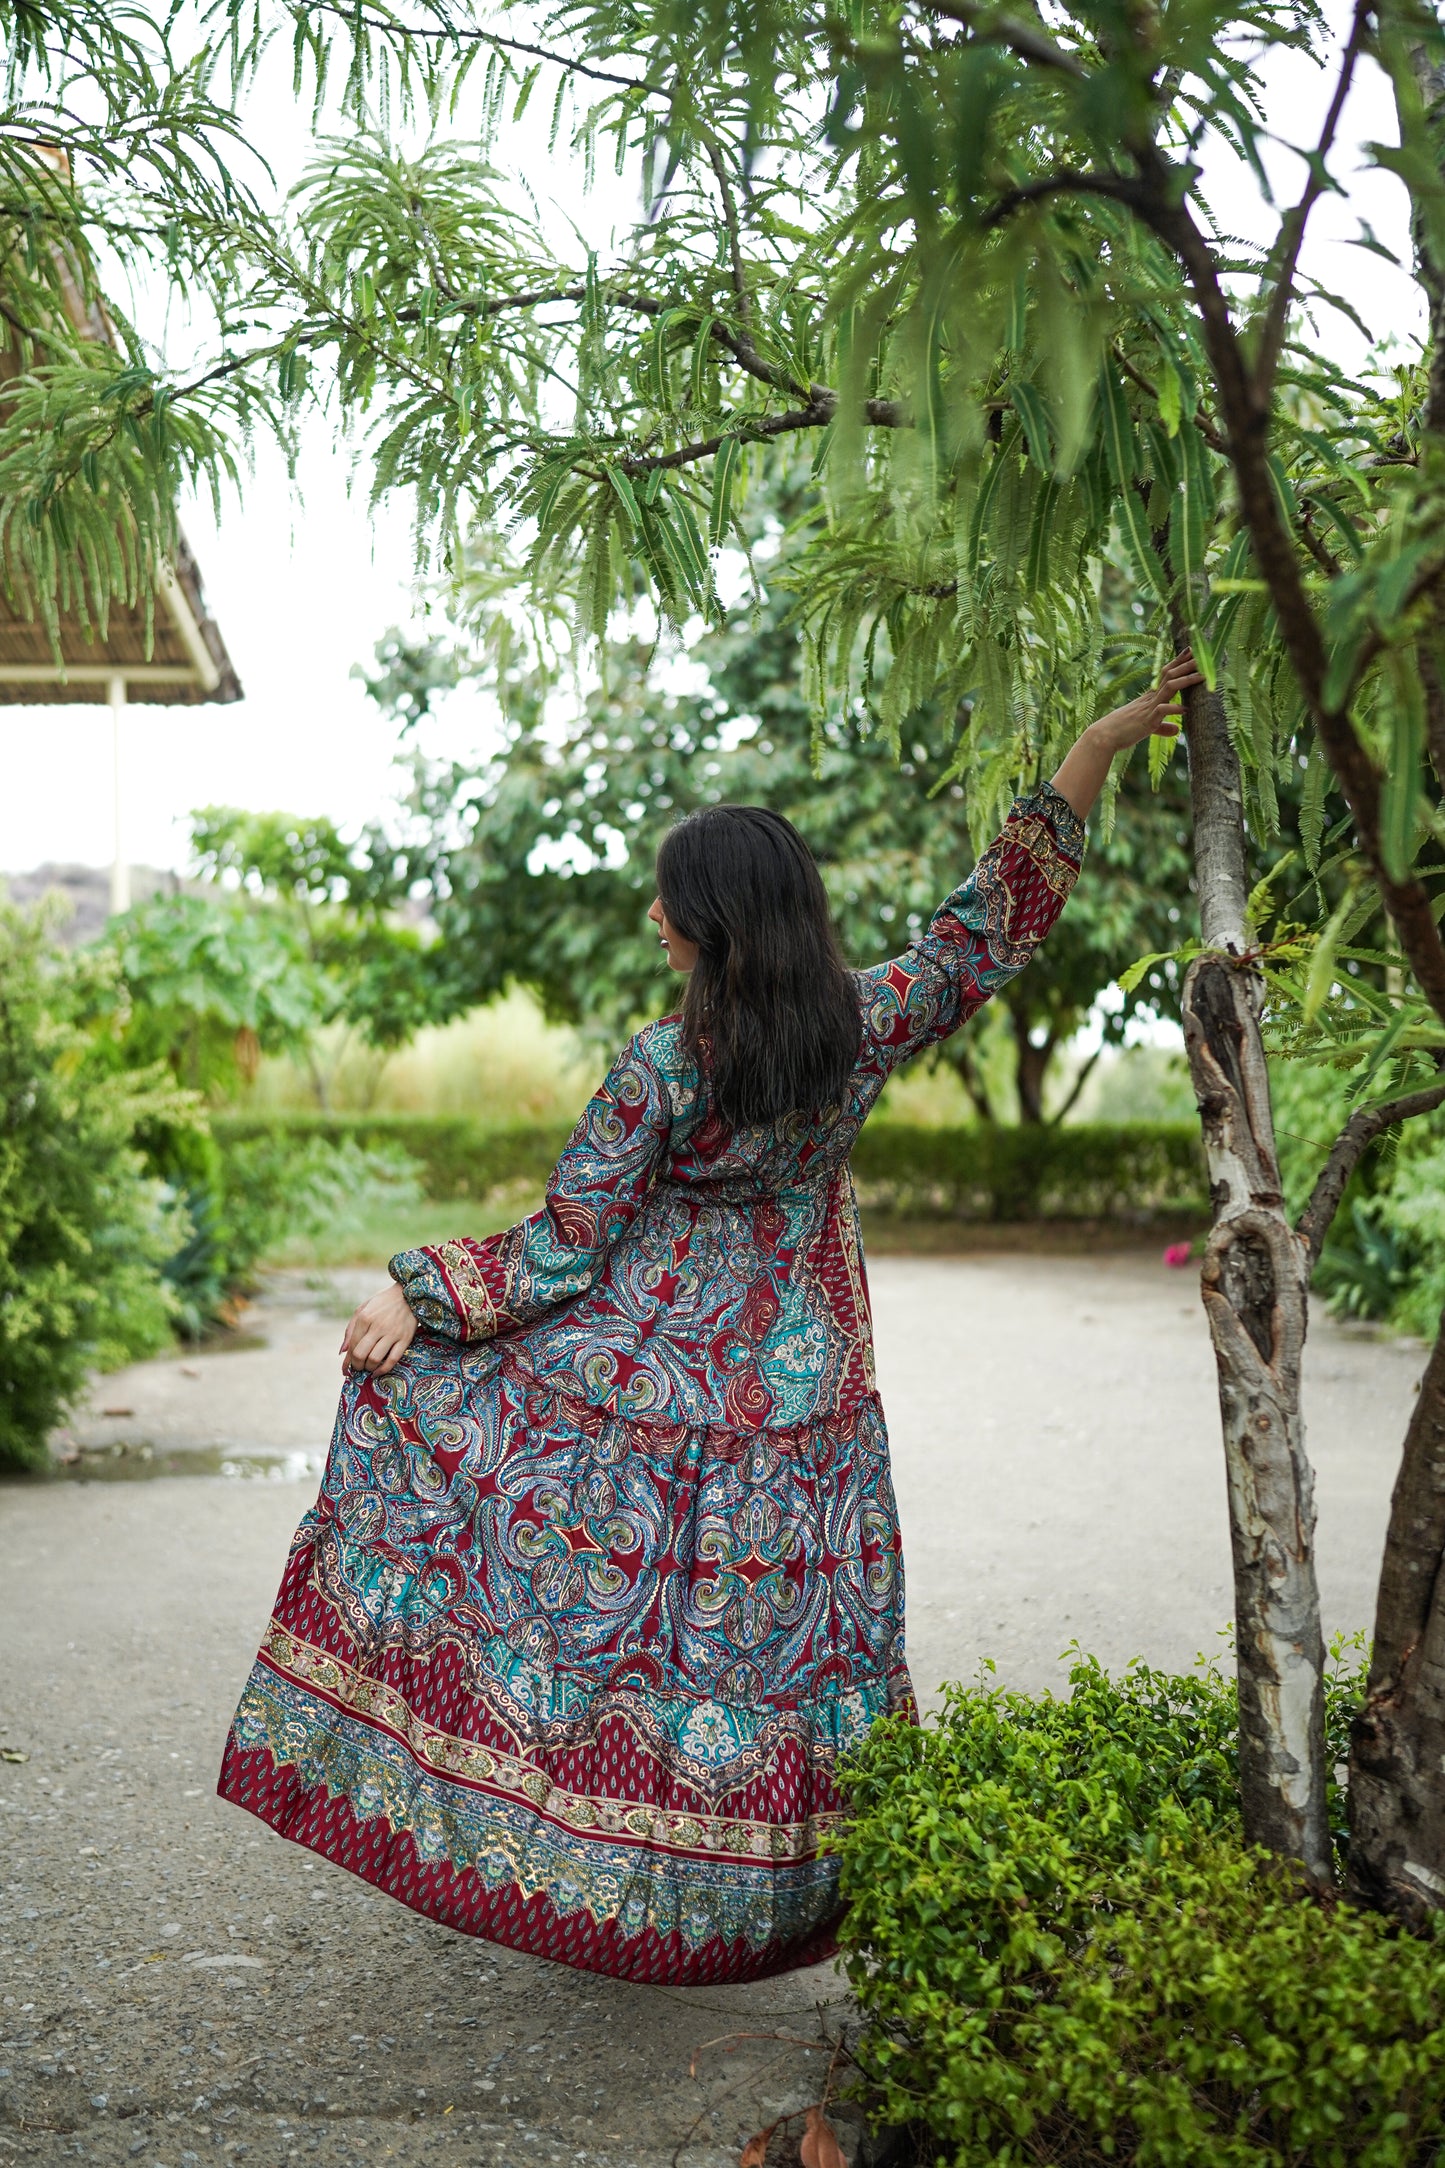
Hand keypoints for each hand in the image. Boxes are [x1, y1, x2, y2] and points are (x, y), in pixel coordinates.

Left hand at [340, 1281, 416, 1376]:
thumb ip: (350, 1329)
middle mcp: (377, 1326)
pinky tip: (378, 1372)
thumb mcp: (363, 1309)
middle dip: (357, 1366)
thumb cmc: (383, 1302)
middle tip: (358, 1368)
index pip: (352, 1345)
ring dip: (368, 1368)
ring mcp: (392, 1333)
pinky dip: (383, 1370)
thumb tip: (342, 1351)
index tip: (346, 1369)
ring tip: (368, 1368)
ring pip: (375, 1359)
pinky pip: (393, 1360)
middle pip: (361, 1354)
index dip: (347, 1361)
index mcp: (365, 1318)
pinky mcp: (405, 1339)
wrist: (409, 1294)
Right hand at [1088, 649, 1204, 755]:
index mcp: (1150, 697)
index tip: (1190, 650)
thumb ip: (1162, 726)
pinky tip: (1185, 709)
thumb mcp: (1147, 728)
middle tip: (1202, 654)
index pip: (1166, 674)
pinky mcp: (1147, 720)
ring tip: (1203, 675)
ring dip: (1186, 680)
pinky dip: (1174, 708)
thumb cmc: (1123, 731)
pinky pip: (1162, 710)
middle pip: (1170, 675)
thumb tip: (1176, 730)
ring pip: (1169, 687)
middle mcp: (1150, 698)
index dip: (1178, 662)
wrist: (1104, 736)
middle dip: (1187, 665)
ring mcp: (1148, 708)